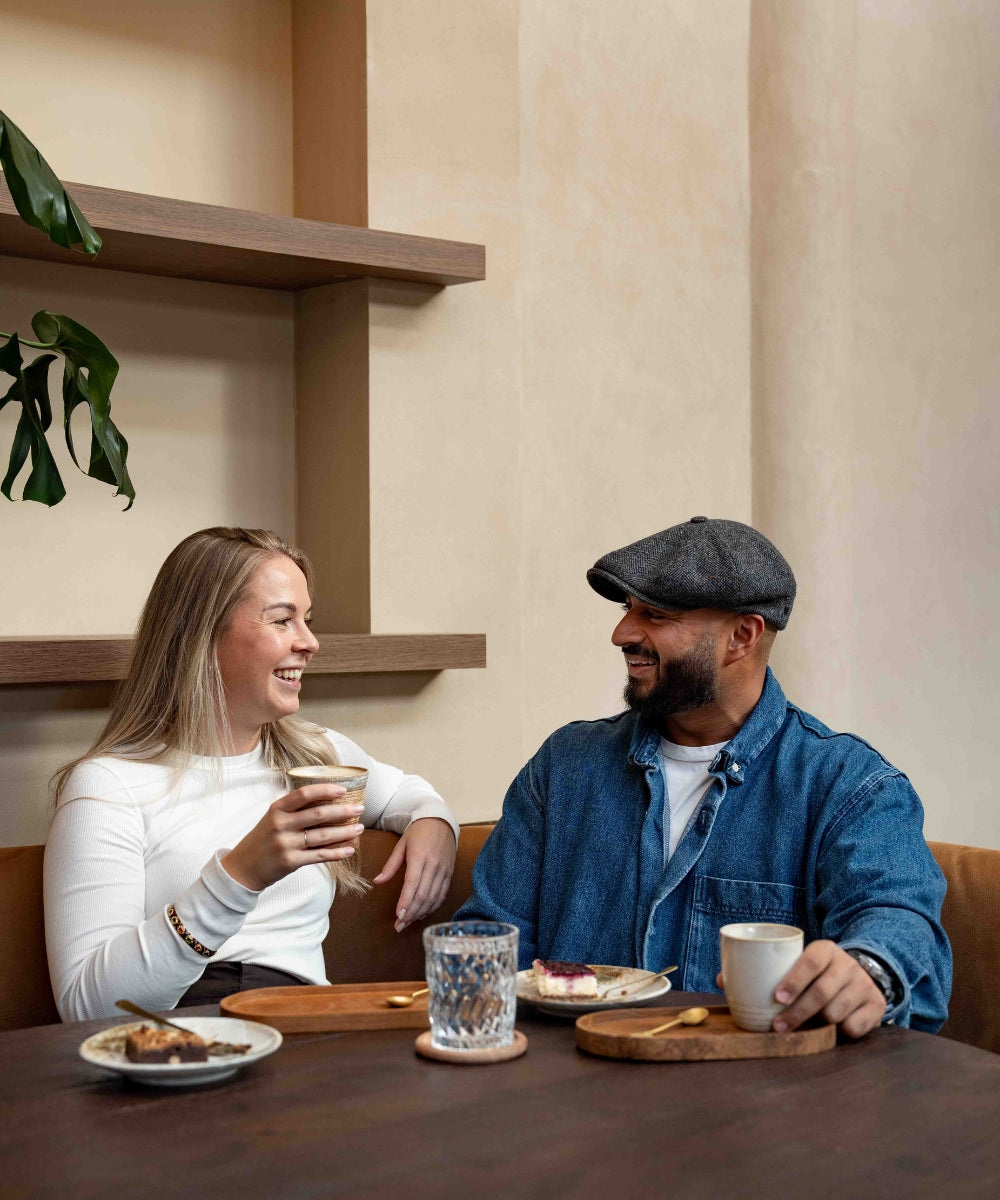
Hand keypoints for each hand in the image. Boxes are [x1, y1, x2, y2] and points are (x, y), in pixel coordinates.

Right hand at [221, 784, 365, 891]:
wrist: (243, 868)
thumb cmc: (263, 839)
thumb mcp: (273, 818)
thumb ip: (294, 810)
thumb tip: (328, 801)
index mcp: (277, 809)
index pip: (304, 794)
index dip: (325, 790)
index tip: (343, 790)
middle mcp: (281, 824)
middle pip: (319, 814)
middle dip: (343, 810)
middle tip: (360, 808)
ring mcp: (286, 844)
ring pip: (323, 835)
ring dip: (345, 832)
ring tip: (359, 828)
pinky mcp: (291, 862)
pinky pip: (320, 855)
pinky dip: (338, 852)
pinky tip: (350, 849)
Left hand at [372, 817, 455, 931]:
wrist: (440, 821)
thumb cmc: (418, 832)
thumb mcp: (401, 845)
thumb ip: (390, 865)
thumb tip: (377, 882)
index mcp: (419, 856)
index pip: (413, 884)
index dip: (405, 902)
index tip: (398, 916)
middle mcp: (434, 865)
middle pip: (423, 895)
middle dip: (411, 913)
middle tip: (399, 926)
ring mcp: (444, 870)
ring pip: (433, 898)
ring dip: (421, 913)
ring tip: (408, 922)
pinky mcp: (449, 874)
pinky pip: (442, 895)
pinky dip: (432, 907)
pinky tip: (422, 914)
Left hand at [715, 940, 885, 1038]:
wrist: (861, 973)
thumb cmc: (816, 972)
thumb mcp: (796, 963)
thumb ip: (764, 970)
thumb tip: (722, 980)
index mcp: (825, 950)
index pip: (811, 962)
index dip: (794, 981)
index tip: (776, 998)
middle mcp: (847, 965)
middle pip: (822, 993)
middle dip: (797, 1013)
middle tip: (778, 1027)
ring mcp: (864, 985)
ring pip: (836, 1012)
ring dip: (817, 1023)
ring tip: (804, 1027)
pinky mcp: (877, 1006)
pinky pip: (856, 1027)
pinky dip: (841, 1032)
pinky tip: (832, 1029)